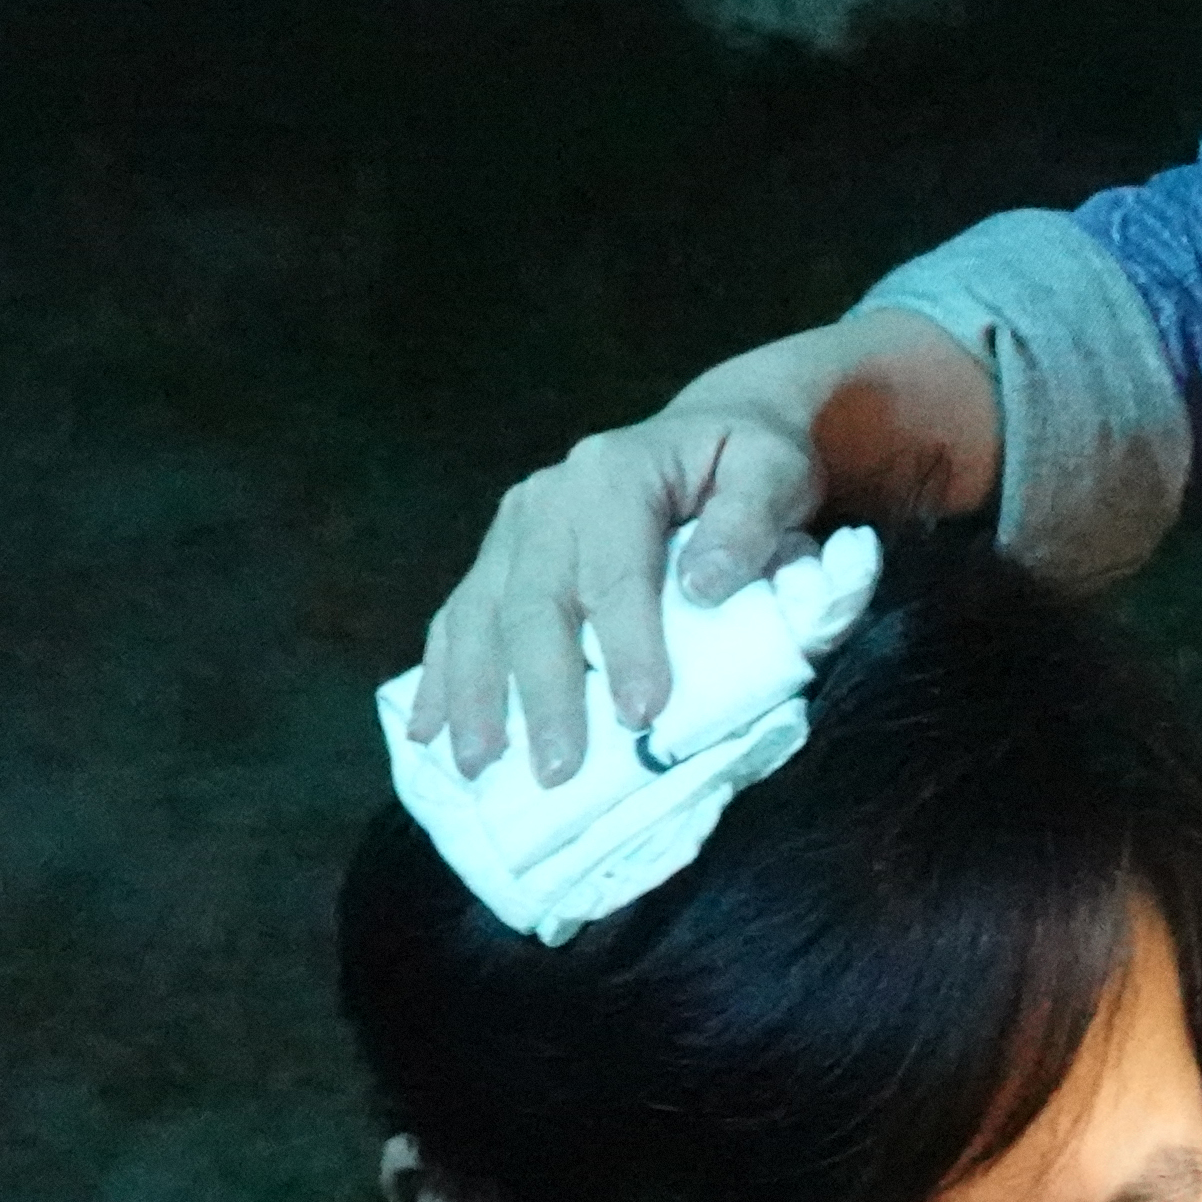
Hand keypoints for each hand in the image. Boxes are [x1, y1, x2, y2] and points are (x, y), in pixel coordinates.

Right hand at [404, 308, 992, 780]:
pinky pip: (457, 619)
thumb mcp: (772, 471)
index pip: (617, 570)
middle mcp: (550, 499)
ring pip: (480, 615)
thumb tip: (705, 584)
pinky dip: (441, 677)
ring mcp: (513, 528)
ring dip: (476, 696)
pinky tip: (429, 733)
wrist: (709, 431)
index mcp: (615, 474)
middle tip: (557, 770)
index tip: (642, 714)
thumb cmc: (749, 464)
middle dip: (543, 692)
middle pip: (535, 602)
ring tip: (478, 766)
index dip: (627, 644)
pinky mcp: (497, 558)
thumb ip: (748, 522)